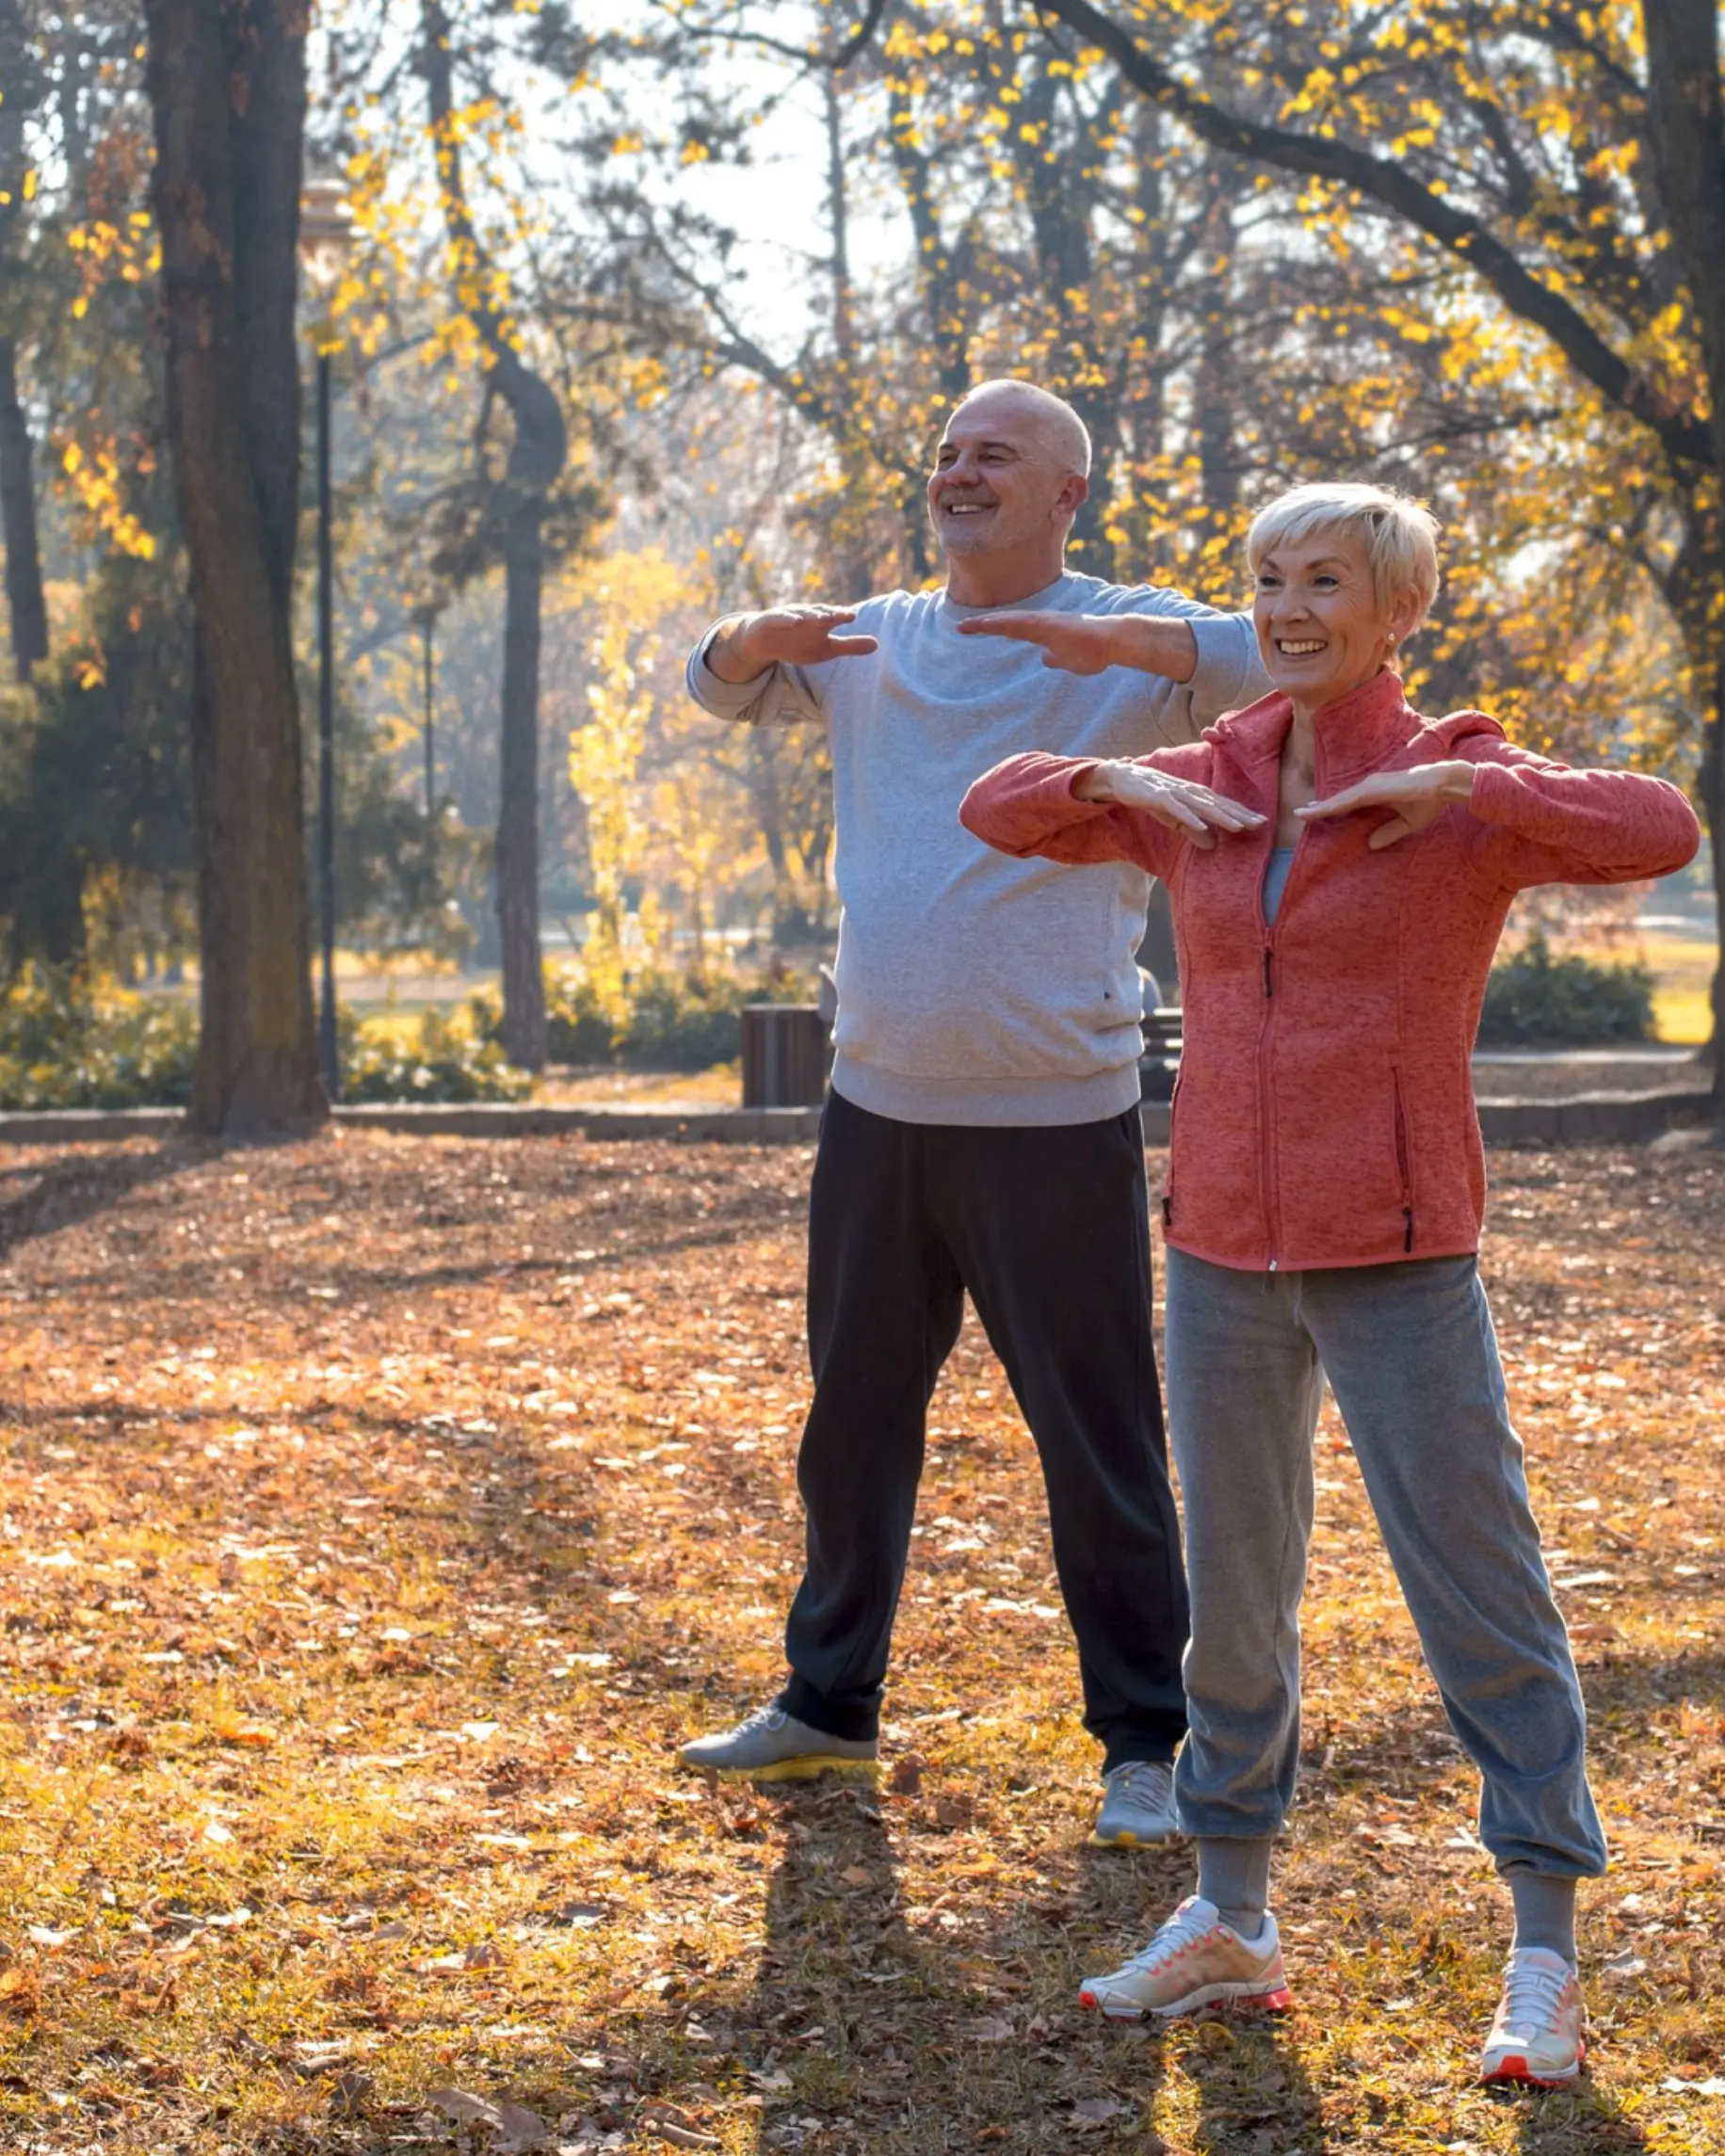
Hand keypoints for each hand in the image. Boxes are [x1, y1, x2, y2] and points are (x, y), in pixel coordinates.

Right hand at [707, 604, 877, 683]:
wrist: (765, 642)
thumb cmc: (799, 643)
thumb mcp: (826, 649)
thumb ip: (850, 646)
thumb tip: (877, 645)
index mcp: (821, 622)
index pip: (834, 617)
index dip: (843, 615)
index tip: (853, 616)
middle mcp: (807, 615)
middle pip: (819, 612)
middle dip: (829, 613)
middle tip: (841, 615)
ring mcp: (789, 616)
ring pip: (801, 613)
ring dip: (811, 614)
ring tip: (822, 617)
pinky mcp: (772, 620)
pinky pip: (780, 618)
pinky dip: (788, 618)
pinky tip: (795, 621)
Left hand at [956, 610, 1122, 673]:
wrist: (1112, 641)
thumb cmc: (1094, 651)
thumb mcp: (1068, 661)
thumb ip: (1055, 658)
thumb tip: (1044, 658)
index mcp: (1043, 631)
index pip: (1012, 630)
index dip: (993, 630)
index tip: (974, 632)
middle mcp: (1041, 623)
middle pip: (1006, 624)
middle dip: (983, 625)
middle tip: (961, 627)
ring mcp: (1045, 622)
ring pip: (1011, 622)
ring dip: (989, 623)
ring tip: (967, 626)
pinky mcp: (1049, 625)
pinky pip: (1022, 624)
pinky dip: (1004, 624)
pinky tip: (990, 624)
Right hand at [1076, 760, 1265, 850]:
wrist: (1123, 777)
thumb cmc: (1152, 796)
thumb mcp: (1174, 818)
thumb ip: (1193, 830)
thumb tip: (1213, 845)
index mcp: (1196, 795)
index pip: (1223, 805)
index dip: (1242, 813)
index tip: (1261, 823)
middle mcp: (1190, 791)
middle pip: (1219, 804)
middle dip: (1240, 814)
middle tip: (1260, 824)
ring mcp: (1175, 792)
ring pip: (1202, 806)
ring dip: (1221, 816)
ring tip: (1238, 827)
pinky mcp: (1159, 796)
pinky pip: (1177, 809)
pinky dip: (1190, 817)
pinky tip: (1202, 826)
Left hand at [1296, 760, 1475, 849]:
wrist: (1443, 784)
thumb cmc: (1429, 800)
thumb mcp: (1407, 823)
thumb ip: (1389, 833)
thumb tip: (1371, 845)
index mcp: (1377, 793)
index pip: (1349, 803)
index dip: (1333, 808)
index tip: (1317, 813)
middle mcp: (1370, 787)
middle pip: (1340, 800)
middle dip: (1321, 807)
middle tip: (1301, 814)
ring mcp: (1370, 786)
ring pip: (1339, 800)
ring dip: (1320, 808)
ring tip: (1301, 815)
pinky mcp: (1372, 789)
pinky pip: (1346, 801)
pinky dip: (1330, 806)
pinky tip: (1317, 812)